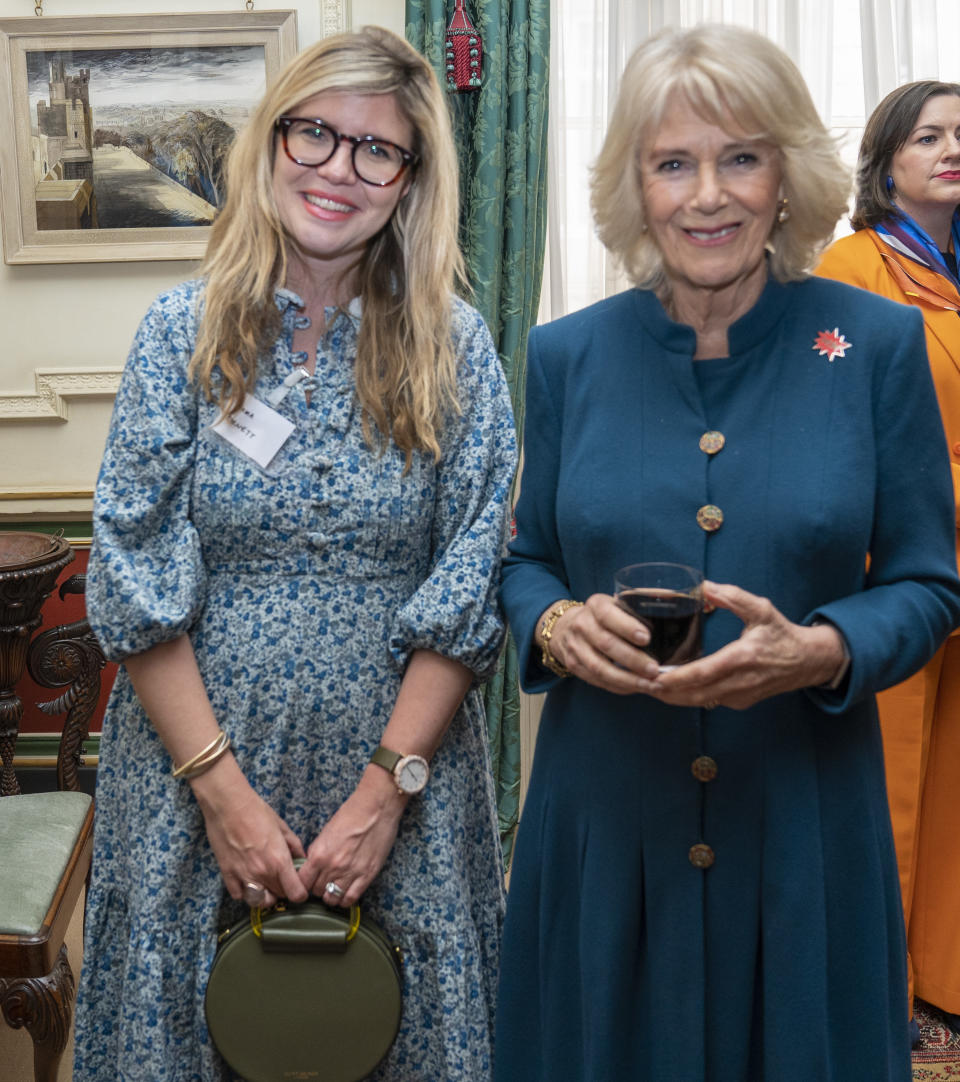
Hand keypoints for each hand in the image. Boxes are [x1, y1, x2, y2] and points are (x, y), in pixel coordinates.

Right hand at [190, 757, 306, 907]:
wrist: (228, 805)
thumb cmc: (257, 811)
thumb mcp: (282, 826)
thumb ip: (294, 845)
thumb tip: (301, 858)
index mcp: (279, 861)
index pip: (295, 894)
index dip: (300, 893)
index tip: (299, 887)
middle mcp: (262, 873)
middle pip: (279, 896)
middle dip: (284, 891)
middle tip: (283, 879)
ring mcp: (243, 876)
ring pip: (259, 902)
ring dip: (265, 896)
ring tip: (267, 885)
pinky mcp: (227, 874)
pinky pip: (238, 895)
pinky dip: (245, 891)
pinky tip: (248, 880)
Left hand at [297, 766, 405, 906]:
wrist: (377, 807)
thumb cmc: (352, 813)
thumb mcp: (326, 831)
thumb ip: (318, 851)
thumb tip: (313, 866)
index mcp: (319, 854)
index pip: (302, 882)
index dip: (304, 883)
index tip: (308, 881)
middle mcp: (332, 867)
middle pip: (316, 892)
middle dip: (317, 888)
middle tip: (322, 882)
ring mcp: (351, 873)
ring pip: (332, 899)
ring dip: (331, 895)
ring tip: (334, 888)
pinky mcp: (367, 876)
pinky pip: (351, 899)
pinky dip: (345, 900)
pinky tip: (345, 892)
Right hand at [542, 593, 660, 693]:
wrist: (566, 627)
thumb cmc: (604, 616)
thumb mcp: (616, 602)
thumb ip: (639, 604)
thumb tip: (673, 601)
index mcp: (595, 605)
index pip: (608, 615)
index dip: (627, 627)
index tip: (647, 638)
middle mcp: (582, 624)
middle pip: (607, 644)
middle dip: (633, 659)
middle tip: (654, 669)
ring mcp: (575, 646)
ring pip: (600, 667)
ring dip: (626, 679)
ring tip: (649, 684)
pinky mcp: (573, 665)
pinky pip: (596, 680)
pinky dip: (617, 687)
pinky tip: (635, 688)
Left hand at [650, 581, 846, 708]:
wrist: (808, 662)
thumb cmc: (782, 633)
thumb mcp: (761, 609)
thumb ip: (732, 597)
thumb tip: (704, 586)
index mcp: (743, 658)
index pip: (703, 673)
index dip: (676, 678)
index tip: (653, 676)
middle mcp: (740, 682)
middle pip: (695, 694)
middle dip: (665, 691)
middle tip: (639, 682)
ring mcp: (740, 696)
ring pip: (699, 701)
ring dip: (673, 697)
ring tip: (647, 686)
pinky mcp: (740, 702)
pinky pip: (708, 701)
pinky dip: (688, 696)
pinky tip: (670, 688)